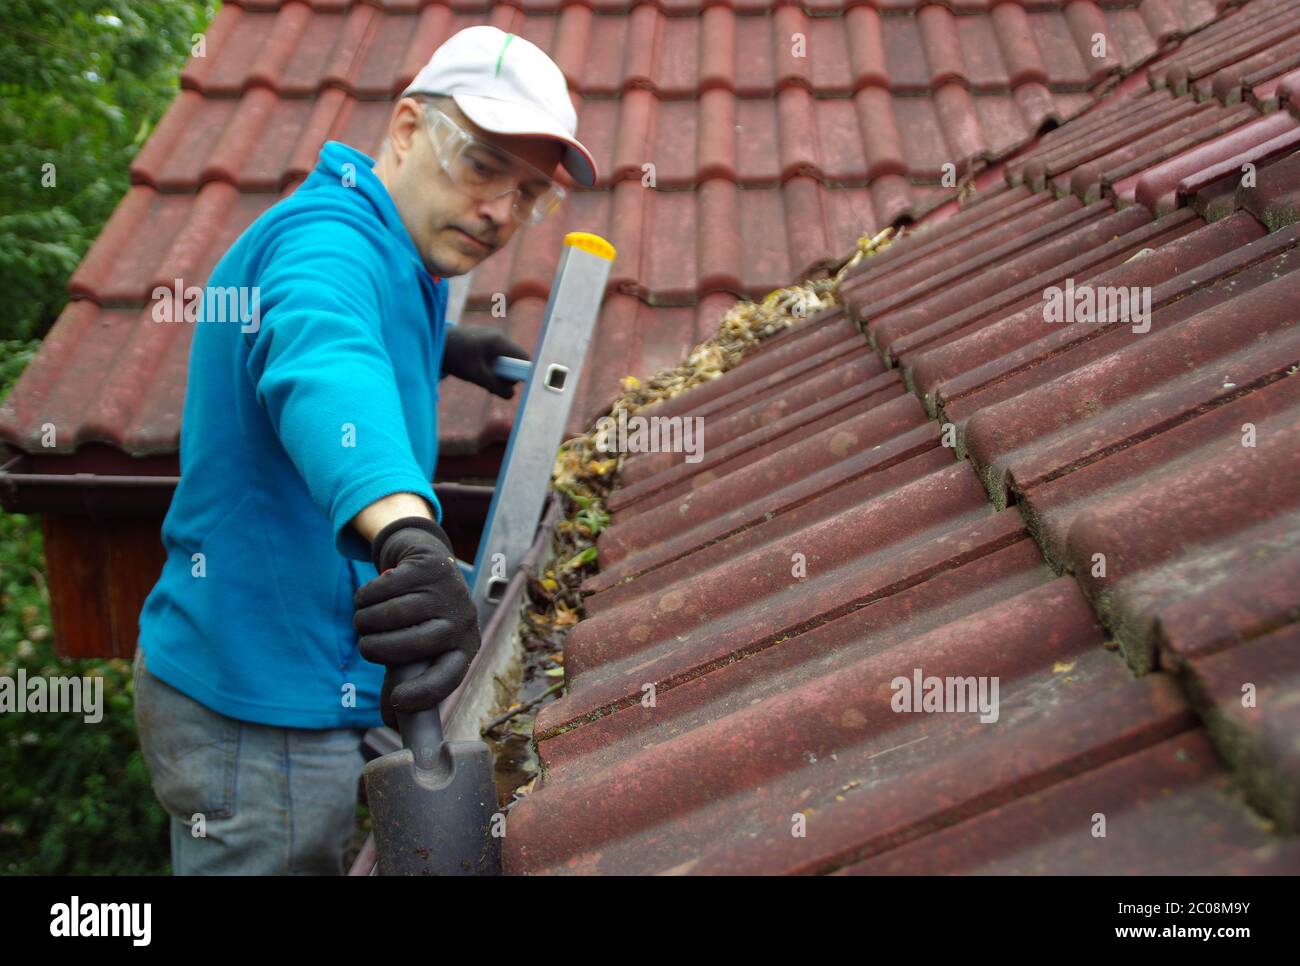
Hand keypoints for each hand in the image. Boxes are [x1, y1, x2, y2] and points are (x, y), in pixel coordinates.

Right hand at [354, 517, 479, 728]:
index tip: (397, 701)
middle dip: (376, 649)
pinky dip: (364, 597)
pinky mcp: (429, 567)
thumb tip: (390, 723)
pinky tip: (368, 598)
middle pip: (412, 645)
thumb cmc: (420, 618)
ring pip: (390, 615)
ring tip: (363, 621)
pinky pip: (381, 589)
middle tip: (365, 647)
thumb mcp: (420, 648)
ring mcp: (448, 591)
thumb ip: (405, 679)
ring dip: (364, 621)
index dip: (424, 692)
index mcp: (464, 648)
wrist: (428, 563)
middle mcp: (462, 621)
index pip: (449, 677)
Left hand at [443, 325, 528, 398]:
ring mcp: (493, 337)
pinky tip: (476, 368)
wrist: (436, 342)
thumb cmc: (455, 358)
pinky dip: (491, 366)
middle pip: (515, 360)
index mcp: (499, 342)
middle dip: (506, 375)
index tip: (508, 383)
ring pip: (505, 360)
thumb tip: (512, 395)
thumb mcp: (476, 376)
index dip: (521, 373)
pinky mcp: (485, 340)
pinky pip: (497, 356)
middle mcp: (499, 337)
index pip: (524, 358)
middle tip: (490, 382)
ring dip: (497, 371)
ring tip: (480, 376)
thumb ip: (495, 386)